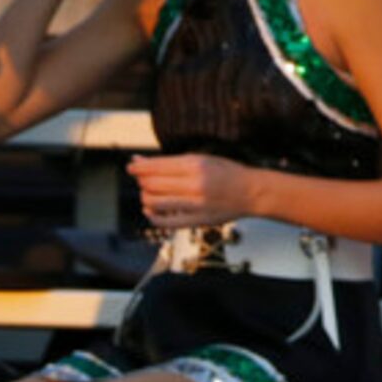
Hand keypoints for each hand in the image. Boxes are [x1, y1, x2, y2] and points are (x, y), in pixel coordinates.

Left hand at [128, 153, 258, 229]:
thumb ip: (172, 162)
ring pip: (155, 202)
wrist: (250, 192)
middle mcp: (195, 184)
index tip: (130, 167)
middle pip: (153, 183)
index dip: (139, 167)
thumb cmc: (226, 173)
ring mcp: (196, 204)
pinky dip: (153, 217)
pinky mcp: (197, 220)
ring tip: (148, 195)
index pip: (157, 166)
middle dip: (143, 182)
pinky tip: (151, 211)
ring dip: (146, 198)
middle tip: (143, 181)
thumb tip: (141, 161)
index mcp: (196, 164)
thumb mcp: (201, 159)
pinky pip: (166, 222)